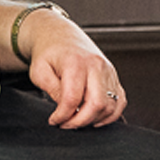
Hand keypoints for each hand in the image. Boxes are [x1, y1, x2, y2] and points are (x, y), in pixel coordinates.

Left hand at [19, 8, 126, 127]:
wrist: (60, 35)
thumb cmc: (49, 52)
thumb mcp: (39, 70)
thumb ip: (52, 90)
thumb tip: (66, 109)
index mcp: (75, 62)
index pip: (72, 99)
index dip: (63, 116)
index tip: (54, 120)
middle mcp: (95, 65)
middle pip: (96, 105)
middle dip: (80, 121)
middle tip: (66, 123)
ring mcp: (107, 70)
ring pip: (110, 106)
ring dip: (94, 119)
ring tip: (78, 118)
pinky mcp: (114, 76)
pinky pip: (119, 102)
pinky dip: (109, 115)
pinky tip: (94, 116)